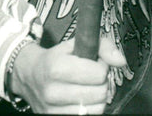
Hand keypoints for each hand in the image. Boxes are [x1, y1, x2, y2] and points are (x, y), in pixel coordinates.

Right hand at [10, 37, 126, 113]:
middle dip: (101, 83)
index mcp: (56, 68)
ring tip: (88, 88)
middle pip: (100, 93)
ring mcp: (51, 110)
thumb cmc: (58, 58)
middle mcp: (52, 92)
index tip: (94, 64)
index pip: (99, 74)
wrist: (30, 75)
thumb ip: (104, 47)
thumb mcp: (77, 43)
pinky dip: (90, 109)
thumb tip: (121, 61)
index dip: (102, 67)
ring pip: (97, 109)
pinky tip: (84, 100)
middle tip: (92, 77)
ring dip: (97, 98)